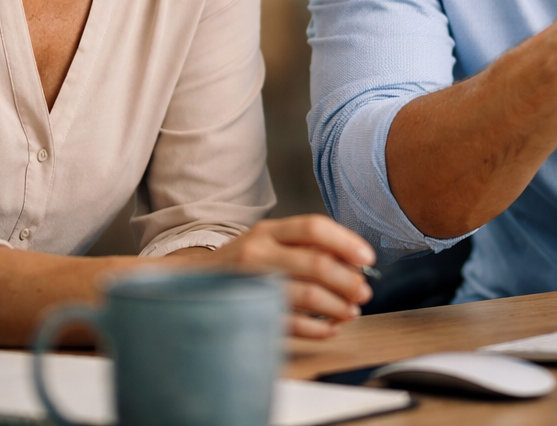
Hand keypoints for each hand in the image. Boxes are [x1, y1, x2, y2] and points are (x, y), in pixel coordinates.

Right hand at [211, 215, 375, 337]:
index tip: (367, 258)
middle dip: (348, 281)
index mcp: (268, 231)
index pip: (314, 227)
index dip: (346, 242)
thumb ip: (303, 246)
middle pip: (316, 263)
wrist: (188, 283)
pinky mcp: (248, 311)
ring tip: (350, 312)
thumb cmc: (240, 264)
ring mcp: (252, 283)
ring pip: (306, 294)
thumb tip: (351, 261)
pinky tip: (329, 328)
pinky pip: (290, 322)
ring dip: (337, 306)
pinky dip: (316, 328)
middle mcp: (258, 252)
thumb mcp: (267, 242)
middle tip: (363, 292)